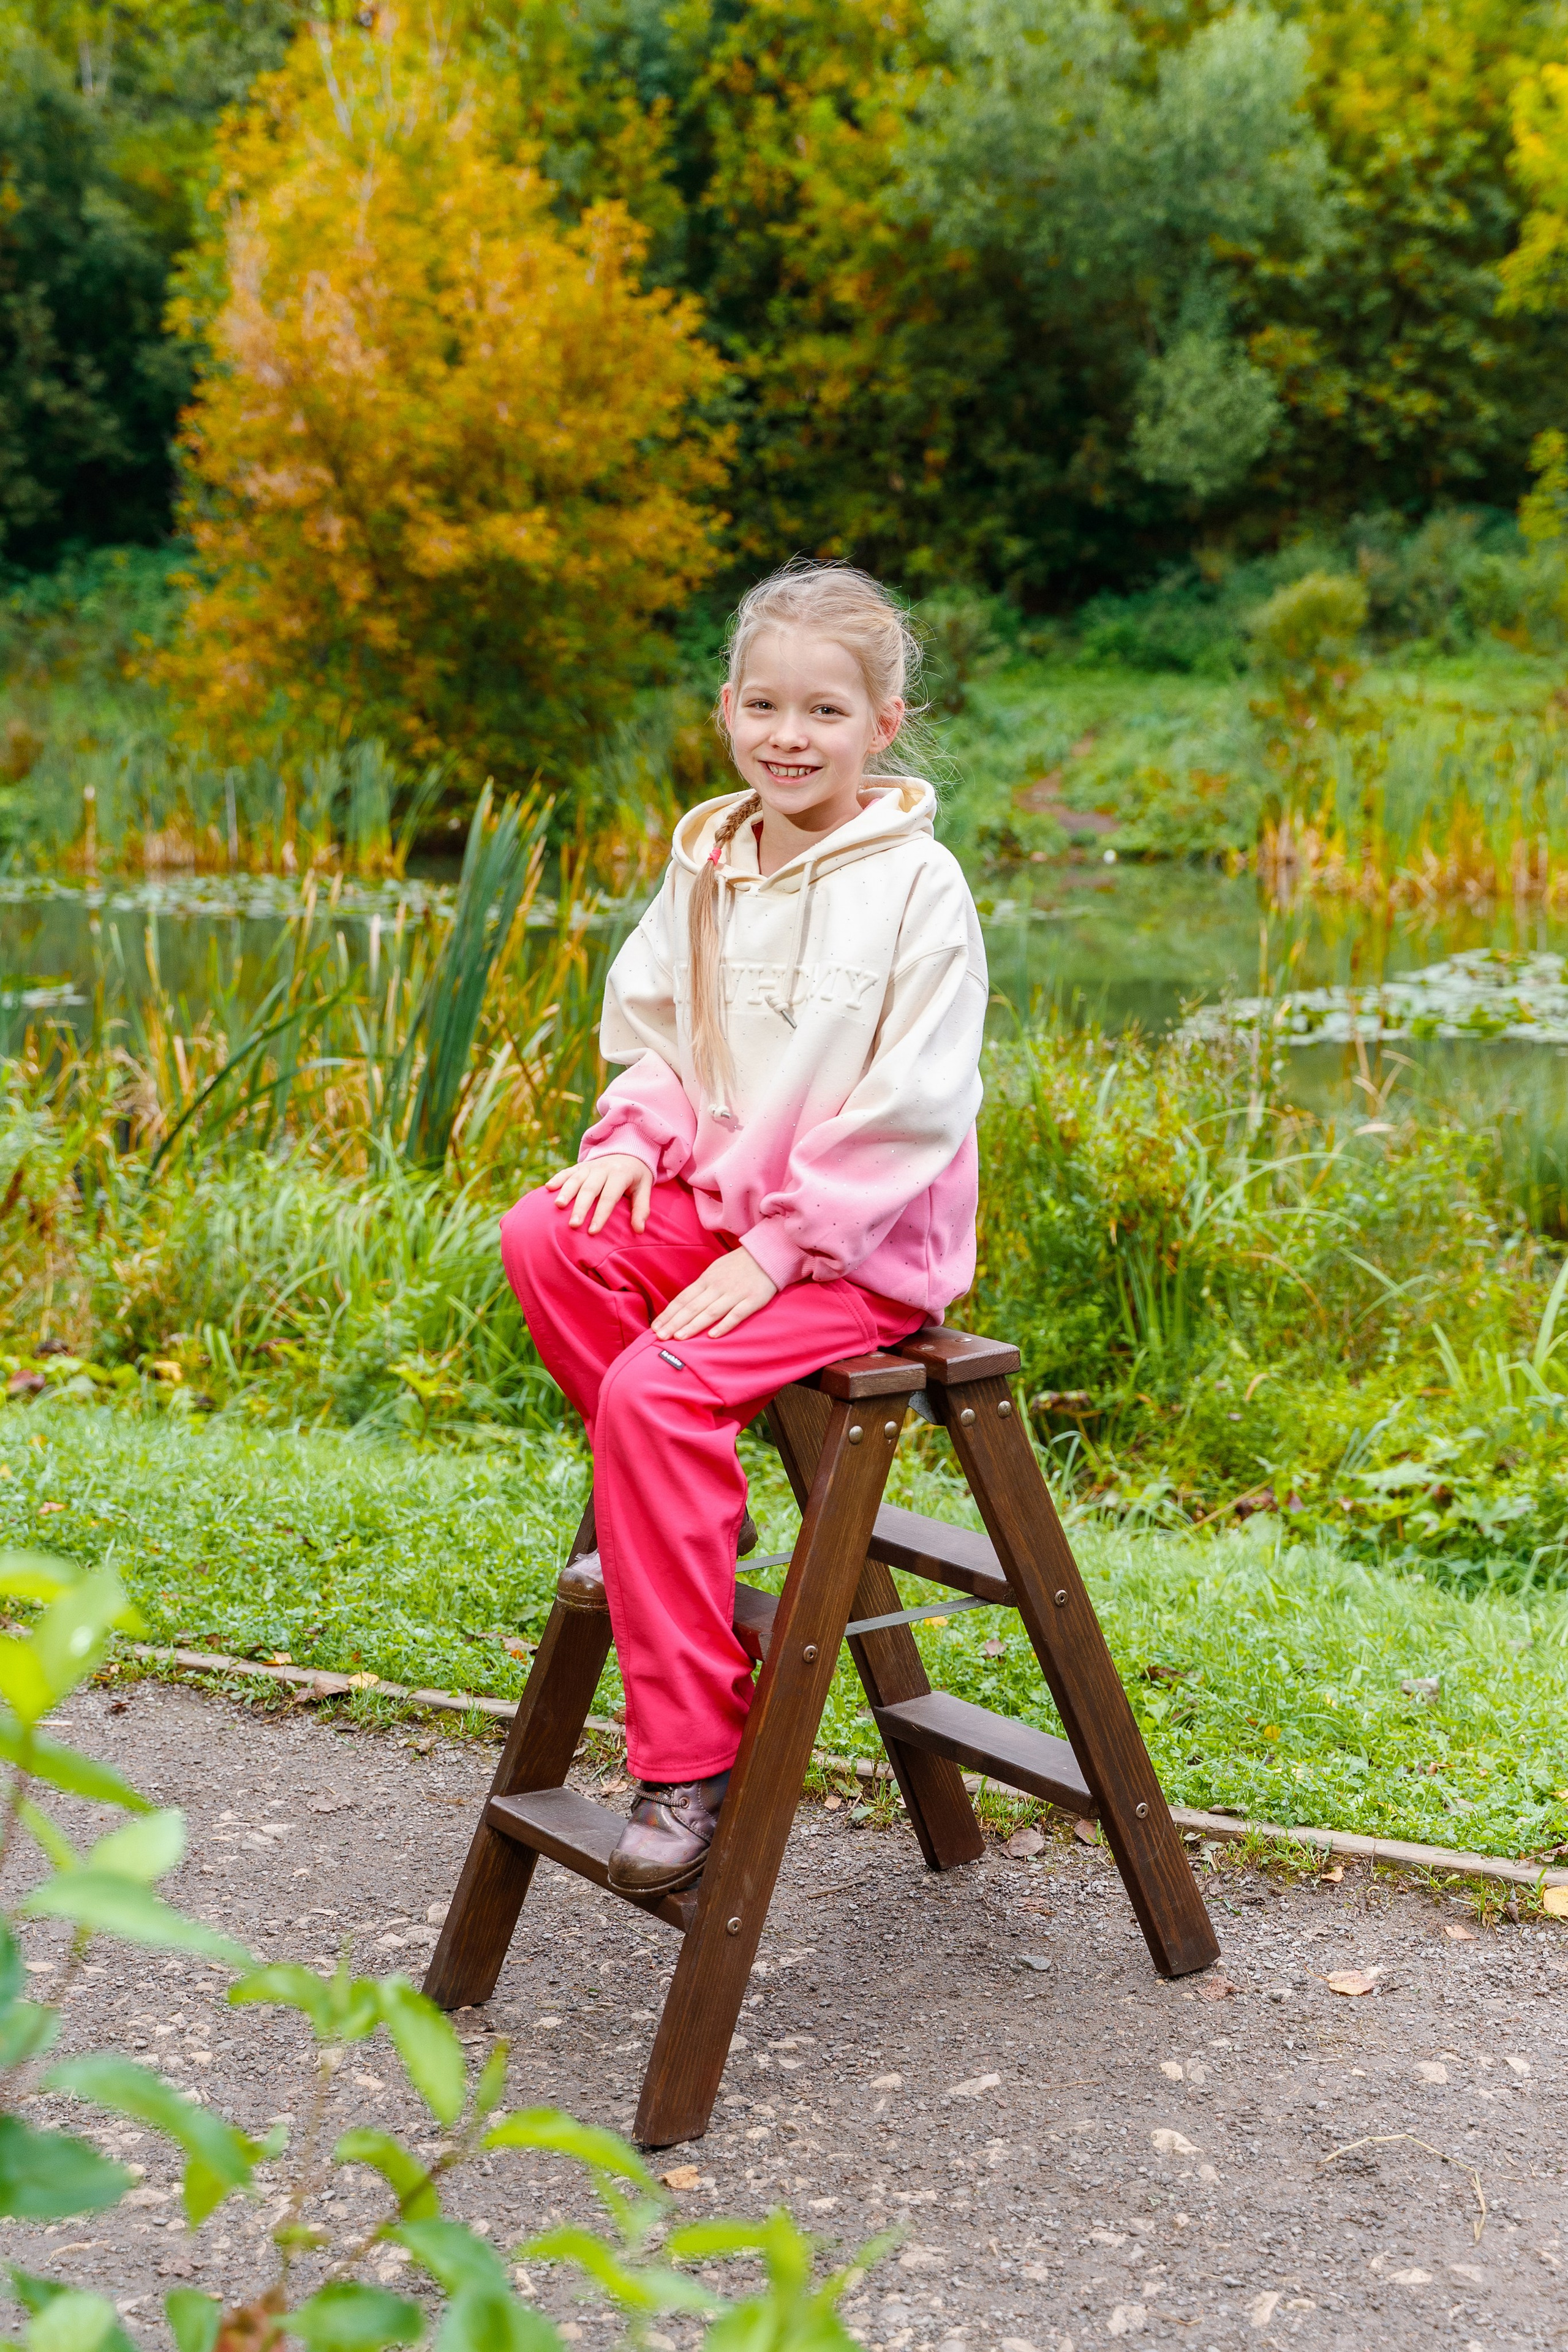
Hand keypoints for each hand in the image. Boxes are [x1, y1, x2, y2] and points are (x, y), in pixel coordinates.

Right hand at [546, 1153, 652, 1234]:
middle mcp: (603, 1169)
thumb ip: (642, 1208)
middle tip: (573, 1224)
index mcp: (620, 1175)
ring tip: (558, 1206)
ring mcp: (590, 1166)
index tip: (593, 1232)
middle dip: (581, 1207)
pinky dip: (558, 1178)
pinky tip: (548, 1187)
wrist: (628, 1151)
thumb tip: (639, 1230)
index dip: (601, 1215)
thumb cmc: (636, 1177)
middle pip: (590, 1189)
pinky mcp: (580, 1166)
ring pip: (576, 1179)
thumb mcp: (644, 1188)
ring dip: (566, 1192)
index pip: (609, 1197)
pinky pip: (567, 1171)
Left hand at [652, 1248, 777, 1341]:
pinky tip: (712, 1336)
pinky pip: (737, 1314)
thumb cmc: (738, 1265)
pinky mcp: (753, 1300)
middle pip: (692, 1307)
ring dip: (693, 1325)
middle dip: (675, 1322)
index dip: (669, 1314)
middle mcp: (717, 1286)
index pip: (683, 1299)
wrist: (768, 1253)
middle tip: (660, 1337)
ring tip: (679, 1337)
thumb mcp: (715, 1271)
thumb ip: (701, 1288)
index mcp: (706, 1279)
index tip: (655, 1327)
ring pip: (710, 1311)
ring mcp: (735, 1293)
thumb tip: (683, 1305)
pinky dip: (725, 1325)